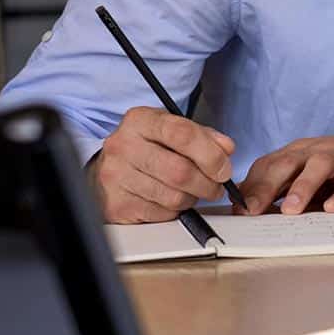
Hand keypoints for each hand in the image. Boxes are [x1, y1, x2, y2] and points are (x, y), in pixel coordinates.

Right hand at [90, 106, 238, 222]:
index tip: (224, 168)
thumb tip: (226, 149)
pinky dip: (175, 210)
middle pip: (180, 171)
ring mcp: (117, 176)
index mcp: (140, 120)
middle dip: (207, 183)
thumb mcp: (170, 129)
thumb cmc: (144, 147)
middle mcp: (124, 146)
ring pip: (174, 196)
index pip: (182, 134)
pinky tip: (170, 199)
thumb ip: (202, 136)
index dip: (211, 154)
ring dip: (193, 198)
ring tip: (192, 190)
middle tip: (216, 185)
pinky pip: (162, 214)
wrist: (107, 168)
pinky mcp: (118, 205)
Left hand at [238, 133, 333, 214]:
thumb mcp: (311, 175)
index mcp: (299, 153)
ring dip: (302, 188)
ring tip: (290, 210)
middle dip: (266, 187)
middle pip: (286, 164)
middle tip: (251, 211)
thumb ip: (287, 190)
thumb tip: (254, 212)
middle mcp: (315, 152)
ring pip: (318, 167)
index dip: (250, 187)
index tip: (236, 210)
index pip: (268, 166)